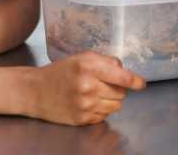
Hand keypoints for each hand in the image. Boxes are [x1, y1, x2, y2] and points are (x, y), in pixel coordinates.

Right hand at [28, 51, 144, 124]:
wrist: (36, 91)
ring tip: (96, 93)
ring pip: (116, 106)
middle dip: (117, 88)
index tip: (141, 83)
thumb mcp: (82, 58)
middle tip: (103, 83)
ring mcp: (85, 104)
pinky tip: (88, 103)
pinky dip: (101, 110)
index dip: (135, 81)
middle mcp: (88, 86)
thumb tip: (124, 71)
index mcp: (88, 66)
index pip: (121, 77)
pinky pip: (105, 116)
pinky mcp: (82, 119)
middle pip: (121, 92)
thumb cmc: (61, 72)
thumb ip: (105, 62)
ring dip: (111, 100)